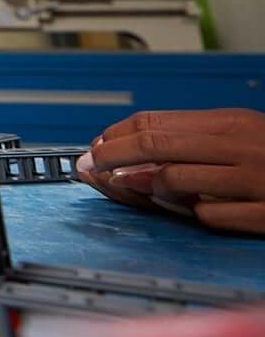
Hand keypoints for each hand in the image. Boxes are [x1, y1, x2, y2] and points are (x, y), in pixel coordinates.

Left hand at [79, 108, 264, 233]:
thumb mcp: (239, 135)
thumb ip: (193, 140)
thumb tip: (134, 152)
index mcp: (229, 123)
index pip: (154, 121)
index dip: (116, 135)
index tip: (94, 146)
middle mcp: (239, 146)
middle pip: (155, 144)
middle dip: (112, 156)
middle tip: (88, 168)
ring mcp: (254, 180)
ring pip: (176, 180)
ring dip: (147, 188)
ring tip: (134, 188)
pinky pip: (211, 216)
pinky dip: (196, 215)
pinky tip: (194, 212)